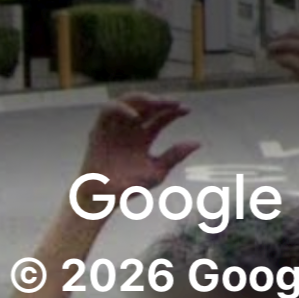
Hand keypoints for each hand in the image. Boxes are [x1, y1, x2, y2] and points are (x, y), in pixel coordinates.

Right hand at [80, 95, 199, 201]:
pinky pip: (108, 110)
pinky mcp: (100, 128)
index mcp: (144, 138)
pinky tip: (134, 116)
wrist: (104, 198)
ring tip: (156, 103)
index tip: (187, 110)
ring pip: (129, 102)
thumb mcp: (157, 172)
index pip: (161, 118)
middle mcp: (131, 129)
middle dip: (161, 102)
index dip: (173, 112)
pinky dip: (121, 109)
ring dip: (142, 99)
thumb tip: (198, 143)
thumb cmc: (128, 187)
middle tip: (173, 103)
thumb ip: (174, 156)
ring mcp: (116, 126)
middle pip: (147, 107)